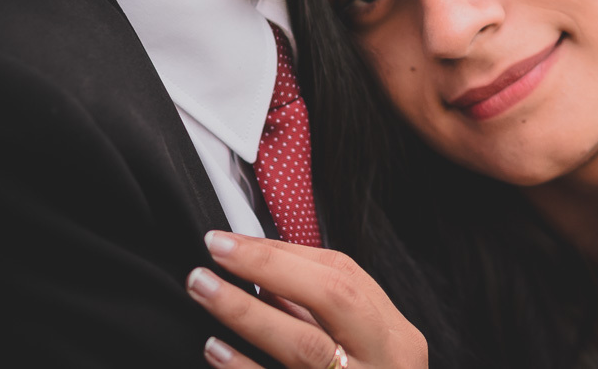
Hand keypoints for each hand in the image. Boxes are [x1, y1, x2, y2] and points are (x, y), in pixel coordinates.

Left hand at [187, 231, 427, 368]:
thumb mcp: (365, 355)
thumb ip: (328, 321)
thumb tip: (264, 271)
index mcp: (396, 339)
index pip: (345, 275)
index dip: (285, 253)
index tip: (233, 240)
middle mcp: (386, 364)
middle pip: (334, 298)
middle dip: (270, 267)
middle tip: (214, 251)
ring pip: (304, 347)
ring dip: (247, 312)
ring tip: (201, 288)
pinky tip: (214, 349)